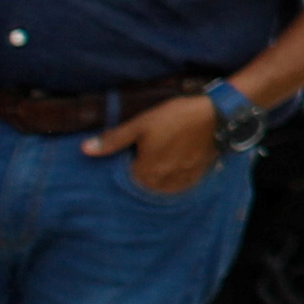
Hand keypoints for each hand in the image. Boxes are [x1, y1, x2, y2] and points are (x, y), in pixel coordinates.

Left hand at [92, 96, 222, 197]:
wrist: (218, 114)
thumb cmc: (177, 117)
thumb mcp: (142, 123)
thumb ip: (114, 140)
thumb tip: (85, 150)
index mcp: (146, 172)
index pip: (126, 183)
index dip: (124, 173)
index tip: (126, 162)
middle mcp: (163, 182)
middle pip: (144, 188)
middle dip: (140, 179)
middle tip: (141, 164)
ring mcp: (182, 180)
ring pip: (162, 189)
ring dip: (156, 184)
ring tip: (155, 171)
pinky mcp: (197, 174)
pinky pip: (181, 186)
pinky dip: (174, 183)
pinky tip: (174, 172)